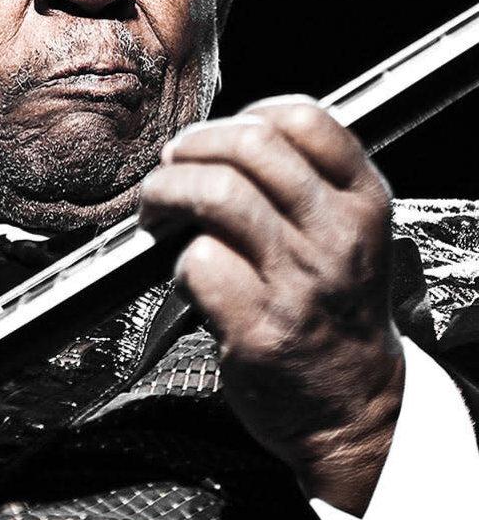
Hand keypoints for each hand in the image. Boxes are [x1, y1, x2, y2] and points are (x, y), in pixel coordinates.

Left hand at [140, 96, 404, 514]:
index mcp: (361, 202)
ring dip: (167, 192)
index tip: (217, 135)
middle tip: (170, 166)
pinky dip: (177, 261)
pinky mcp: (259, 327)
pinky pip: (197, 261)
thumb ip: (304, 186)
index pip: (304, 118)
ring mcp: (298, 282)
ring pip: (216, 195)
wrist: (353, 405)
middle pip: (248, 146)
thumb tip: (218, 143)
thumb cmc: (337, 313)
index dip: (245, 114)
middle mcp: (335, 235)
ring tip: (157, 207)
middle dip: (190, 147)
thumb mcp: (349, 237)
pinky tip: (186, 273)